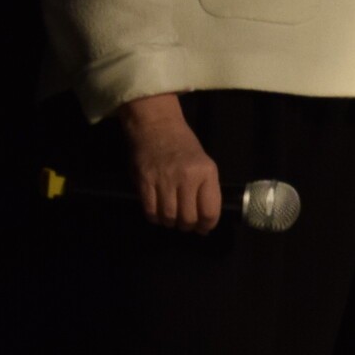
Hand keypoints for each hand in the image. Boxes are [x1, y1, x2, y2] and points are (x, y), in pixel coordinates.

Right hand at [118, 94, 218, 232]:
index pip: (209, 211)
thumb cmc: (184, 145)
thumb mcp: (204, 164)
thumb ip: (205, 190)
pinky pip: (150, 210)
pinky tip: (158, 213)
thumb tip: (205, 220)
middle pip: (188, 218)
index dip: (207, 225)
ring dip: (170, 223)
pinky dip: (155, 217)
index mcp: (206, 173)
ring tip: (171, 218)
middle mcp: (187, 178)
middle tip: (185, 224)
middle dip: (188, 227)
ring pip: (169, 217)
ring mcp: (164, 180)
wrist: (157, 126)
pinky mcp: (144, 181)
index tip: (204, 228)